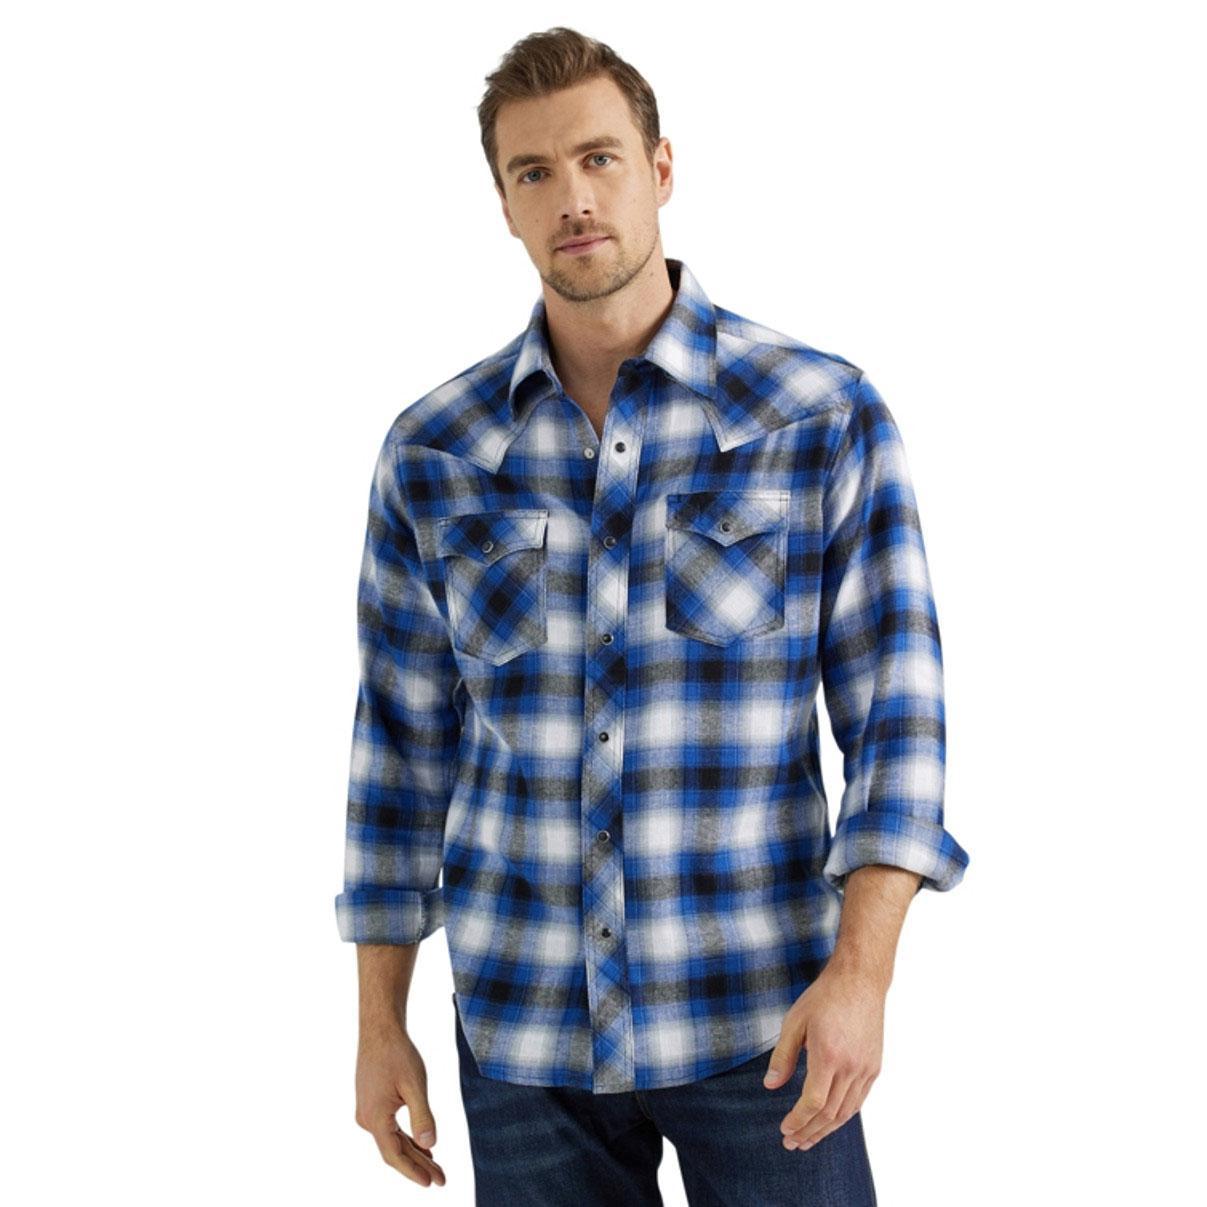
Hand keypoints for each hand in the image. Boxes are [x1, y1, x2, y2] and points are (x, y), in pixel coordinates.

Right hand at [354, 1022, 446, 1187]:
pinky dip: (405, 1138)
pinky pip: (389, 1128)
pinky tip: (421, 1145)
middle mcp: (367, 1119)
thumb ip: (422, 1116)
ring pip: (392, 1140)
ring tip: (434, 1167)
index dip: (413, 1171)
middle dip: (418, 1166)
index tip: (431, 1183)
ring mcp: (367, 1111)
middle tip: (441, 1179)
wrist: (380, 1029)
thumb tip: (431, 1146)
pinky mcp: (371, 1103)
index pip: (395, 1155)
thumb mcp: (415, 1085)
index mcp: (376, 1118)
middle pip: (394, 1150)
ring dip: (412, 1153)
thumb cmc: (397, 1053)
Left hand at [762, 962, 884, 1151]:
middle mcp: (850, 1067)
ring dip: (826, 1130)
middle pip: (829, 1113)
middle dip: (809, 1132)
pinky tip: (830, 1121)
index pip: (812, 1102)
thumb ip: (782, 1056)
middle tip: (792, 1144)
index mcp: (828, 1055)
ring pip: (846, 1112)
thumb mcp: (794, 1021)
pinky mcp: (874, 1067)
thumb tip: (770, 1085)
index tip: (785, 1130)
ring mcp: (866, 1069)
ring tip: (808, 1140)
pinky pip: (859, 1100)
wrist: (860, 981)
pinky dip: (843, 1115)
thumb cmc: (825, 997)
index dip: (798, 1121)